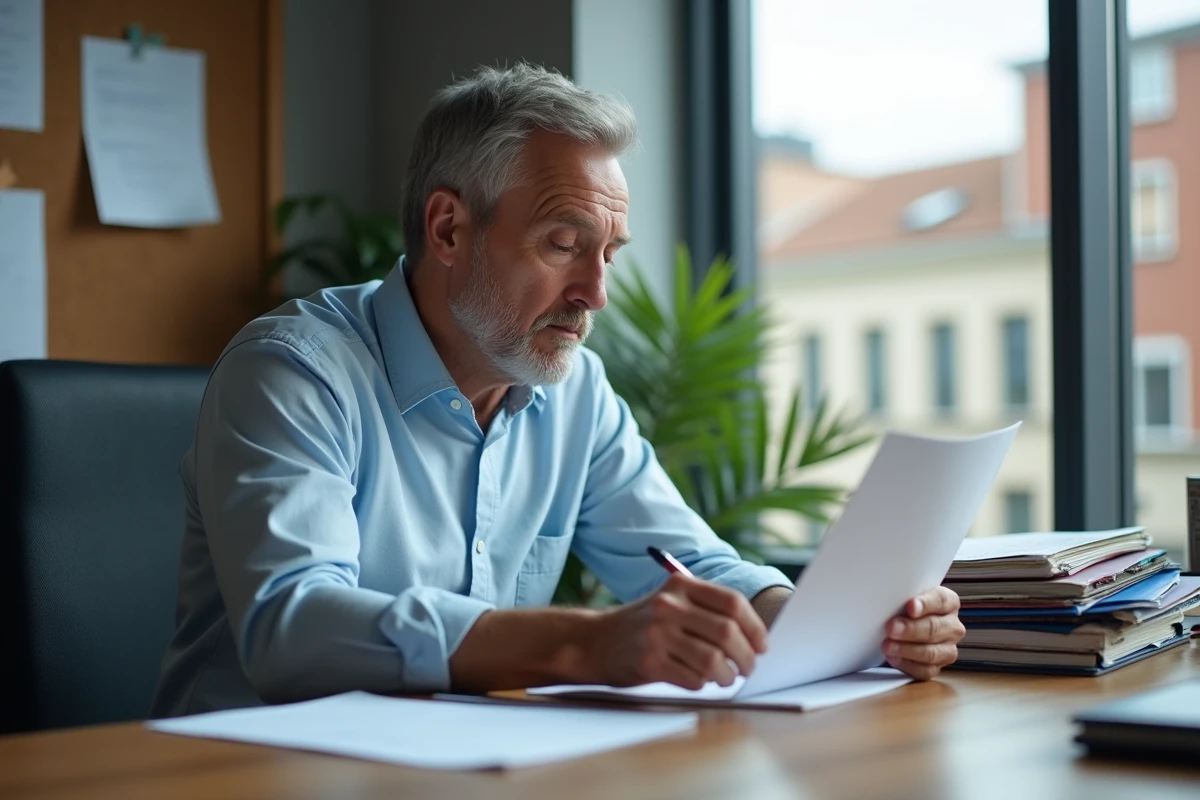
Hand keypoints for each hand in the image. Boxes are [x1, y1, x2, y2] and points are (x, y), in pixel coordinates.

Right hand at [587, 574, 768, 689]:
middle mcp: (669, 605)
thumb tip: (755, 637)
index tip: (762, 645)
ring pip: (713, 660)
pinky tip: (699, 680)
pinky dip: (703, 684)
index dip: (755, 627)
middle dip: (746, 656)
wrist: (594, 641)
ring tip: (726, 678)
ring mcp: (657, 633)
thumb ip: (707, 610)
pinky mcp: (649, 661)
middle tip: (749, 668)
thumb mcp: (671, 602)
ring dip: (727, 675)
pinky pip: (693, 679)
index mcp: (680, 585)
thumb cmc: (644, 625)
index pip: (732, 603)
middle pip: (727, 632)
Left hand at [883, 586, 964, 680]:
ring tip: (888, 646)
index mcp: (949, 603)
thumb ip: (905, 596)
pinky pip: (925, 670)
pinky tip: (893, 658)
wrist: (903, 627)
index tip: (910, 607)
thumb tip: (888, 597)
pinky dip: (907, 664)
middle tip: (891, 628)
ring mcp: (948, 649)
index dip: (925, 604)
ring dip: (907, 650)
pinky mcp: (938, 667)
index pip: (941, 600)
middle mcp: (952, 626)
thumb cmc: (905, 608)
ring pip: (931, 652)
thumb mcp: (907, 597)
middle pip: (934, 628)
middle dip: (911, 629)